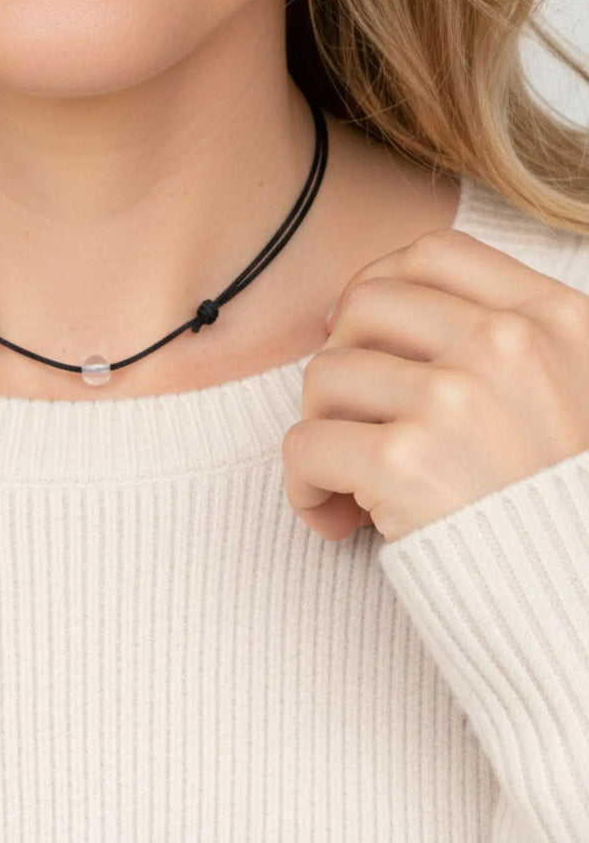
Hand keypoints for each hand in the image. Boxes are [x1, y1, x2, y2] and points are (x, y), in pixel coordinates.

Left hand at [281, 229, 588, 543]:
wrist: (583, 609)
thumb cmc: (557, 505)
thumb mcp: (566, 391)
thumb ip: (494, 338)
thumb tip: (353, 308)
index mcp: (554, 320)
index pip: (432, 254)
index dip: (376, 285)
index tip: (359, 334)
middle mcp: (508, 347)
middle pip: (363, 305)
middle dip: (342, 359)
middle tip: (354, 416)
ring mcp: (457, 402)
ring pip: (323, 375)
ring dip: (323, 429)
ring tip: (353, 477)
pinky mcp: (407, 464)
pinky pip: (303, 446)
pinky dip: (304, 487)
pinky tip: (335, 515)